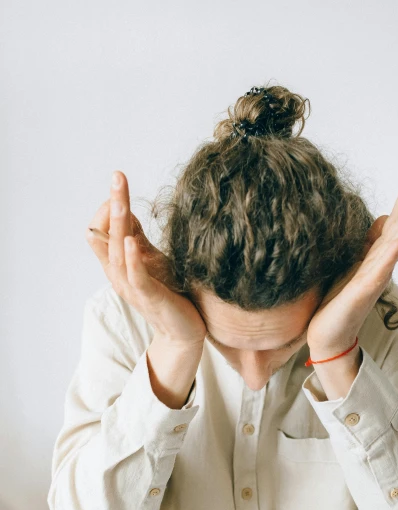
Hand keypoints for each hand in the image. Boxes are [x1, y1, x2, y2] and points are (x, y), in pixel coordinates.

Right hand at [86, 171, 206, 349]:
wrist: (183, 331)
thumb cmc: (169, 294)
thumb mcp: (151, 259)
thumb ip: (136, 237)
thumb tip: (125, 208)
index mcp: (118, 264)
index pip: (100, 230)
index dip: (109, 207)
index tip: (122, 186)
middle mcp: (118, 275)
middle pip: (104, 235)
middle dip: (111, 205)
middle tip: (117, 176)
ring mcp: (132, 287)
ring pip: (116, 253)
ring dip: (118, 225)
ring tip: (120, 201)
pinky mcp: (150, 298)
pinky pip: (135, 277)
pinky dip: (131, 259)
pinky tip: (131, 241)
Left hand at [306, 172, 397, 357]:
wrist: (328, 335)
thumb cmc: (339, 302)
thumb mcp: (354, 263)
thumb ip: (369, 243)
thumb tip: (382, 218)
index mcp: (376, 257)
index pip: (394, 222)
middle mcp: (380, 265)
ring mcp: (374, 278)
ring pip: (397, 246)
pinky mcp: (362, 292)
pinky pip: (379, 271)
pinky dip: (389, 256)